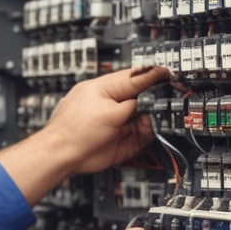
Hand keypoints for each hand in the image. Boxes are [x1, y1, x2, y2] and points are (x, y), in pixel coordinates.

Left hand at [45, 66, 169, 174]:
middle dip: (153, 100)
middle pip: (140, 99)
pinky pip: (140, 135)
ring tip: (155, 119)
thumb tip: (151, 100)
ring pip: (142, 118)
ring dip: (151, 118)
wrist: (63, 156)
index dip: (151, 76)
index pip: (132, 78)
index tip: (167, 74)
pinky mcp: (119, 141)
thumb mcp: (110, 112)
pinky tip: (150, 131)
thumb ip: (133, 104)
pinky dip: (148, 133)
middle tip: (166, 100)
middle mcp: (110, 105)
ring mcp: (115, 123)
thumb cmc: (74, 131)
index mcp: (103, 90)